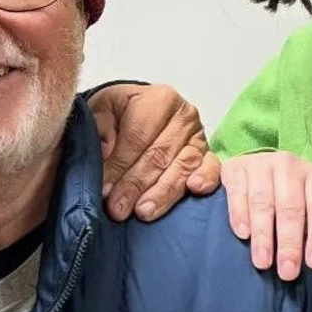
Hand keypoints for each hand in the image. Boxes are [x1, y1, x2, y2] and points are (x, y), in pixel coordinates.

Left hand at [89, 83, 220, 221]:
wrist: (138, 114)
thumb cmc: (119, 114)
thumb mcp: (102, 111)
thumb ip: (100, 128)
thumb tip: (104, 153)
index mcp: (158, 100)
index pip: (138, 136)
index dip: (120, 164)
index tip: (104, 188)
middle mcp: (184, 116)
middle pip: (159, 155)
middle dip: (136, 185)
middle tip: (118, 208)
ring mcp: (198, 137)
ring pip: (182, 166)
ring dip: (162, 192)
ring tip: (144, 211)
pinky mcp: (208, 156)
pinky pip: (212, 169)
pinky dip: (206, 179)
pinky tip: (194, 189)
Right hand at [221, 151, 311, 279]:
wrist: (256, 168)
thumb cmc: (290, 197)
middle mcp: (290, 166)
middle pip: (291, 207)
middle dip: (290, 243)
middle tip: (288, 272)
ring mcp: (261, 165)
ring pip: (263, 203)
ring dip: (264, 235)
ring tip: (263, 263)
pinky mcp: (236, 169)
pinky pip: (238, 193)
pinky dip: (240, 215)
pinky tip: (243, 235)